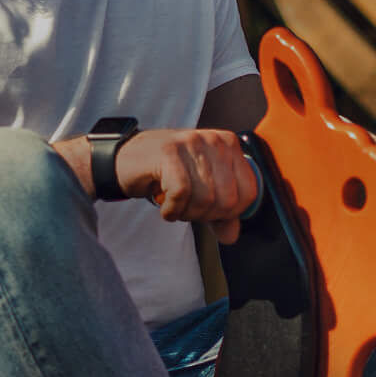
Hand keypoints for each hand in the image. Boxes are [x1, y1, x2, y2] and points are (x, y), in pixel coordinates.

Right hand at [114, 128, 260, 241]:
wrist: (126, 159)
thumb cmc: (165, 172)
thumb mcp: (200, 191)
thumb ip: (220, 213)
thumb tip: (231, 236)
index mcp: (229, 145)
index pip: (248, 192)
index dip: (229, 214)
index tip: (208, 212)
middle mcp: (214, 140)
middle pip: (227, 199)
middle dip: (206, 215)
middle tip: (187, 209)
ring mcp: (191, 142)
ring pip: (206, 198)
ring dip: (187, 213)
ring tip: (175, 206)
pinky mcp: (169, 151)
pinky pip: (181, 192)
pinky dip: (172, 209)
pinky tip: (165, 207)